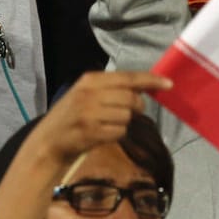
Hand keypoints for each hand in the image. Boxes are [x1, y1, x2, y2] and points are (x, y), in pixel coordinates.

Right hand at [30, 70, 171, 164]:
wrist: (48, 141)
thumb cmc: (71, 116)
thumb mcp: (86, 94)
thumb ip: (111, 89)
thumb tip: (143, 89)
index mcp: (90, 80)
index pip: (128, 77)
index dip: (150, 80)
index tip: (169, 83)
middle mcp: (90, 93)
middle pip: (131, 98)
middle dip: (136, 107)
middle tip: (128, 113)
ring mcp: (90, 112)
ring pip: (127, 116)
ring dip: (123, 123)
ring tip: (106, 124)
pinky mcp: (91, 131)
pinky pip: (119, 131)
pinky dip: (116, 134)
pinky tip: (102, 135)